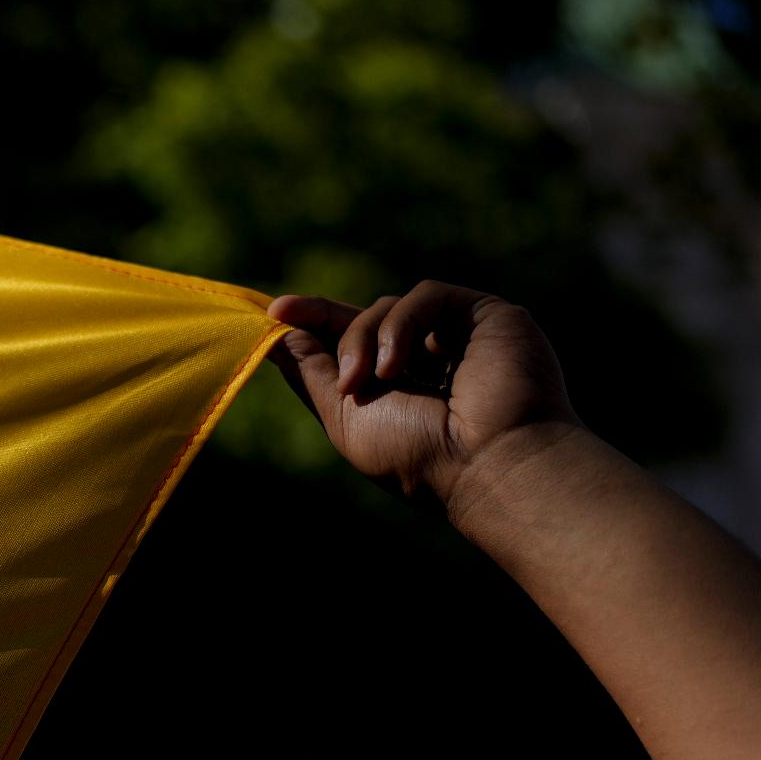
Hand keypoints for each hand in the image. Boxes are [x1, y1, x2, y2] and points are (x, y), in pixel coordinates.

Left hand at [266, 281, 583, 524]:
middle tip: (323, 357)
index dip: (312, 320)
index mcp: (400, 390)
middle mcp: (430, 361)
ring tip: (365, 382)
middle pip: (364, 319)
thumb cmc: (417, 457)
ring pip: (389, 307)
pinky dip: (400, 325)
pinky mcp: (485, 314)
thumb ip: (312, 374)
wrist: (486, 464)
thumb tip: (277, 336)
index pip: (350, 341)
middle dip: (334, 331)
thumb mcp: (345, 417)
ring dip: (364, 338)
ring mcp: (459, 336)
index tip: (274, 312)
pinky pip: (425, 296)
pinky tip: (397, 365)